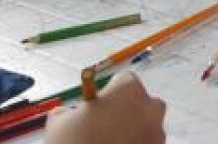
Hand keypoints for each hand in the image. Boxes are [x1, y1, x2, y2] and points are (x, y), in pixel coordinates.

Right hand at [45, 72, 164, 143]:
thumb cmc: (74, 142)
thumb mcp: (59, 123)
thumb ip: (68, 112)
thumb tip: (68, 114)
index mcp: (128, 89)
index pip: (124, 80)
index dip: (110, 92)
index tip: (99, 105)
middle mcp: (149, 106)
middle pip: (141, 102)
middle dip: (126, 111)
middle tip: (104, 127)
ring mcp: (158, 131)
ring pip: (146, 125)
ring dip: (133, 131)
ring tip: (110, 142)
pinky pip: (148, 143)